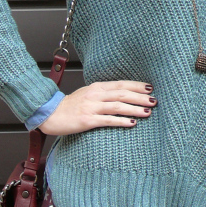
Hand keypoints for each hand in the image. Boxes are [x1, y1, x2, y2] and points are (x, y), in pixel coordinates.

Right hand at [38, 80, 156, 135]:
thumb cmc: (70, 105)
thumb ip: (103, 93)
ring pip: (118, 106)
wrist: (50, 114)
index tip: (150, 88)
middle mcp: (95, 95)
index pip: (121, 84)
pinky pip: (108, 120)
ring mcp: (92, 107)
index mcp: (97, 87)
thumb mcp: (88, 93)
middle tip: (154, 100)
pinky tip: (132, 123)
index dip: (137, 86)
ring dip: (135, 109)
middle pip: (123, 94)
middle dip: (140, 97)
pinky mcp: (87, 120)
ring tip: (148, 112)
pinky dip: (122, 121)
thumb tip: (123, 94)